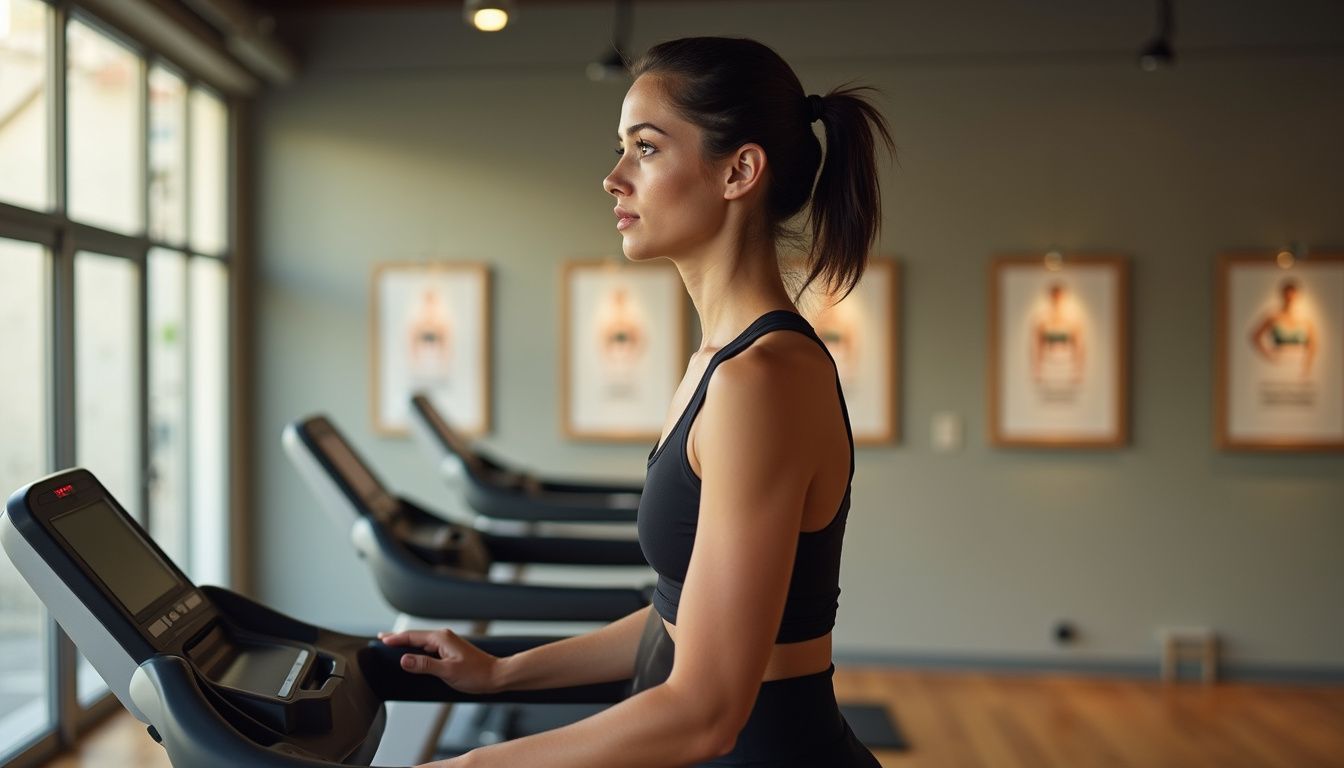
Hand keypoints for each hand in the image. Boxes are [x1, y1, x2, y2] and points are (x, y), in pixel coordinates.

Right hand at [378, 628, 501, 693]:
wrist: (496, 676)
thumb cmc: (476, 674)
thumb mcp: (447, 672)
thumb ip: (424, 665)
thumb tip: (404, 660)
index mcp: (441, 638)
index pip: (412, 636)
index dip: (395, 638)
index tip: (381, 640)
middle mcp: (443, 637)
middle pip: (415, 636)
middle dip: (399, 638)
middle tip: (382, 638)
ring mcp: (447, 643)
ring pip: (422, 642)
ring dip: (407, 644)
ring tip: (393, 645)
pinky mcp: (450, 651)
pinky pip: (429, 648)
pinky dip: (417, 650)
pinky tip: (413, 655)